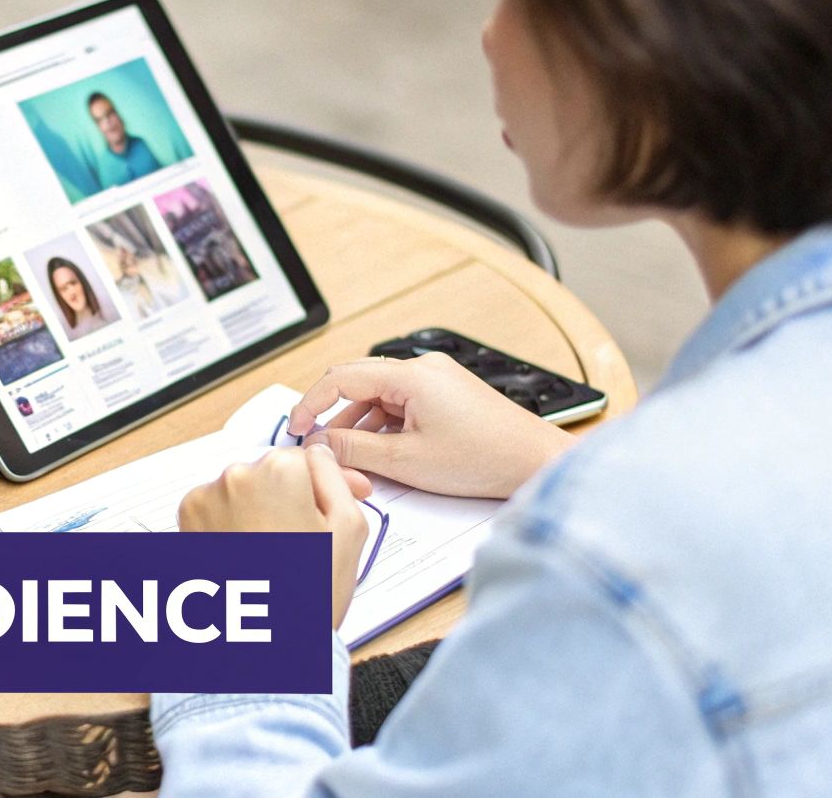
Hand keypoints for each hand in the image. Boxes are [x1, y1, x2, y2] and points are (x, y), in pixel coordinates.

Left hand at [178, 445, 369, 627]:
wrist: (262, 647)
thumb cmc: (305, 598)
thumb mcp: (349, 530)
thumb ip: (337, 480)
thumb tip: (323, 456)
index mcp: (279, 471)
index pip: (303, 460)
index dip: (318, 486)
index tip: (324, 509)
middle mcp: (236, 476)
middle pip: (270, 475)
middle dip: (285, 500)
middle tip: (300, 542)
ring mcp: (206, 498)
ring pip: (241, 493)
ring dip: (255, 513)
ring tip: (272, 555)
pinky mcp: (185, 522)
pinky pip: (215, 511)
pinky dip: (229, 527)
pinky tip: (247, 558)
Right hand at [289, 353, 575, 499]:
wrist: (535, 462)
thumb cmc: (484, 458)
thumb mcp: (406, 461)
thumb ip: (354, 450)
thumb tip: (319, 445)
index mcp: (411, 375)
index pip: (341, 378)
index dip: (310, 403)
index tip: (295, 428)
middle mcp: (424, 368)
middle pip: (358, 382)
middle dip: (333, 414)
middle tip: (314, 442)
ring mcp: (437, 379)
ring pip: (380, 396)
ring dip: (360, 424)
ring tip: (351, 458)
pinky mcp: (448, 394)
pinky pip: (402, 404)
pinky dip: (385, 425)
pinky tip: (382, 453)